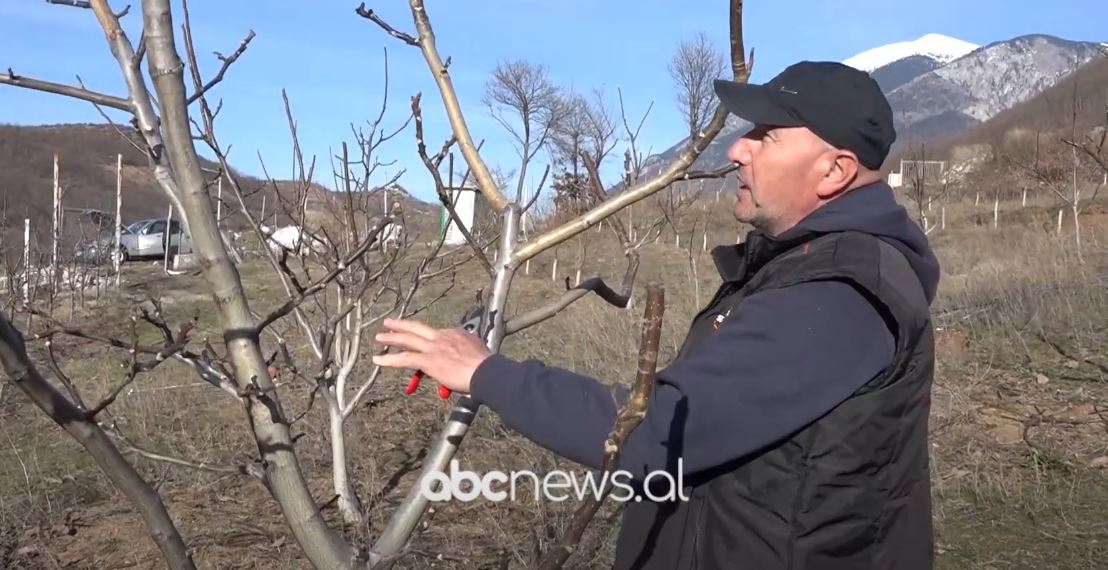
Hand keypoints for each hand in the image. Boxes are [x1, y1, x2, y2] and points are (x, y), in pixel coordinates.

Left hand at [372, 317, 491, 393]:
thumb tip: (469, 354)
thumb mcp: (478, 349)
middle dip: (401, 325)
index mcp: (454, 333)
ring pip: (407, 340)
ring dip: (391, 338)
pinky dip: (389, 360)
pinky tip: (377, 360)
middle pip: (416, 328)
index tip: (422, 341)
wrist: (486, 371)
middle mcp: (441, 337)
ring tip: (379, 337)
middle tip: (389, 323)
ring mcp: (433, 348)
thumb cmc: (485, 365)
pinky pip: (404, 359)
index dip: (426, 339)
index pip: (435, 334)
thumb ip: (469, 349)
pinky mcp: (428, 360)